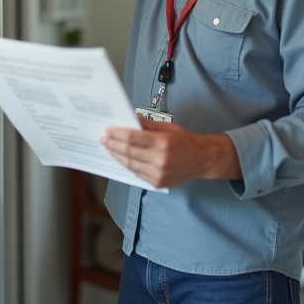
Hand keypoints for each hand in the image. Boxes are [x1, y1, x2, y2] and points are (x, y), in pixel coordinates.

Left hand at [101, 118, 241, 189]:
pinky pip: (137, 173)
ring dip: (117, 155)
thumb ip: (146, 124)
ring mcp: (159, 173)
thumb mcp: (167, 127)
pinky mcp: (157, 183)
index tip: (107, 130)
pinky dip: (127, 165)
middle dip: (113, 144)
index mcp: (163, 142)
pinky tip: (121, 158)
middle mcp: (161, 159)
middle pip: (129, 151)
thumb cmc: (183, 140)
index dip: (117, 134)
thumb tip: (128, 120)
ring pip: (131, 164)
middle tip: (103, 139)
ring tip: (109, 148)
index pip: (133, 138)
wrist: (200, 160)